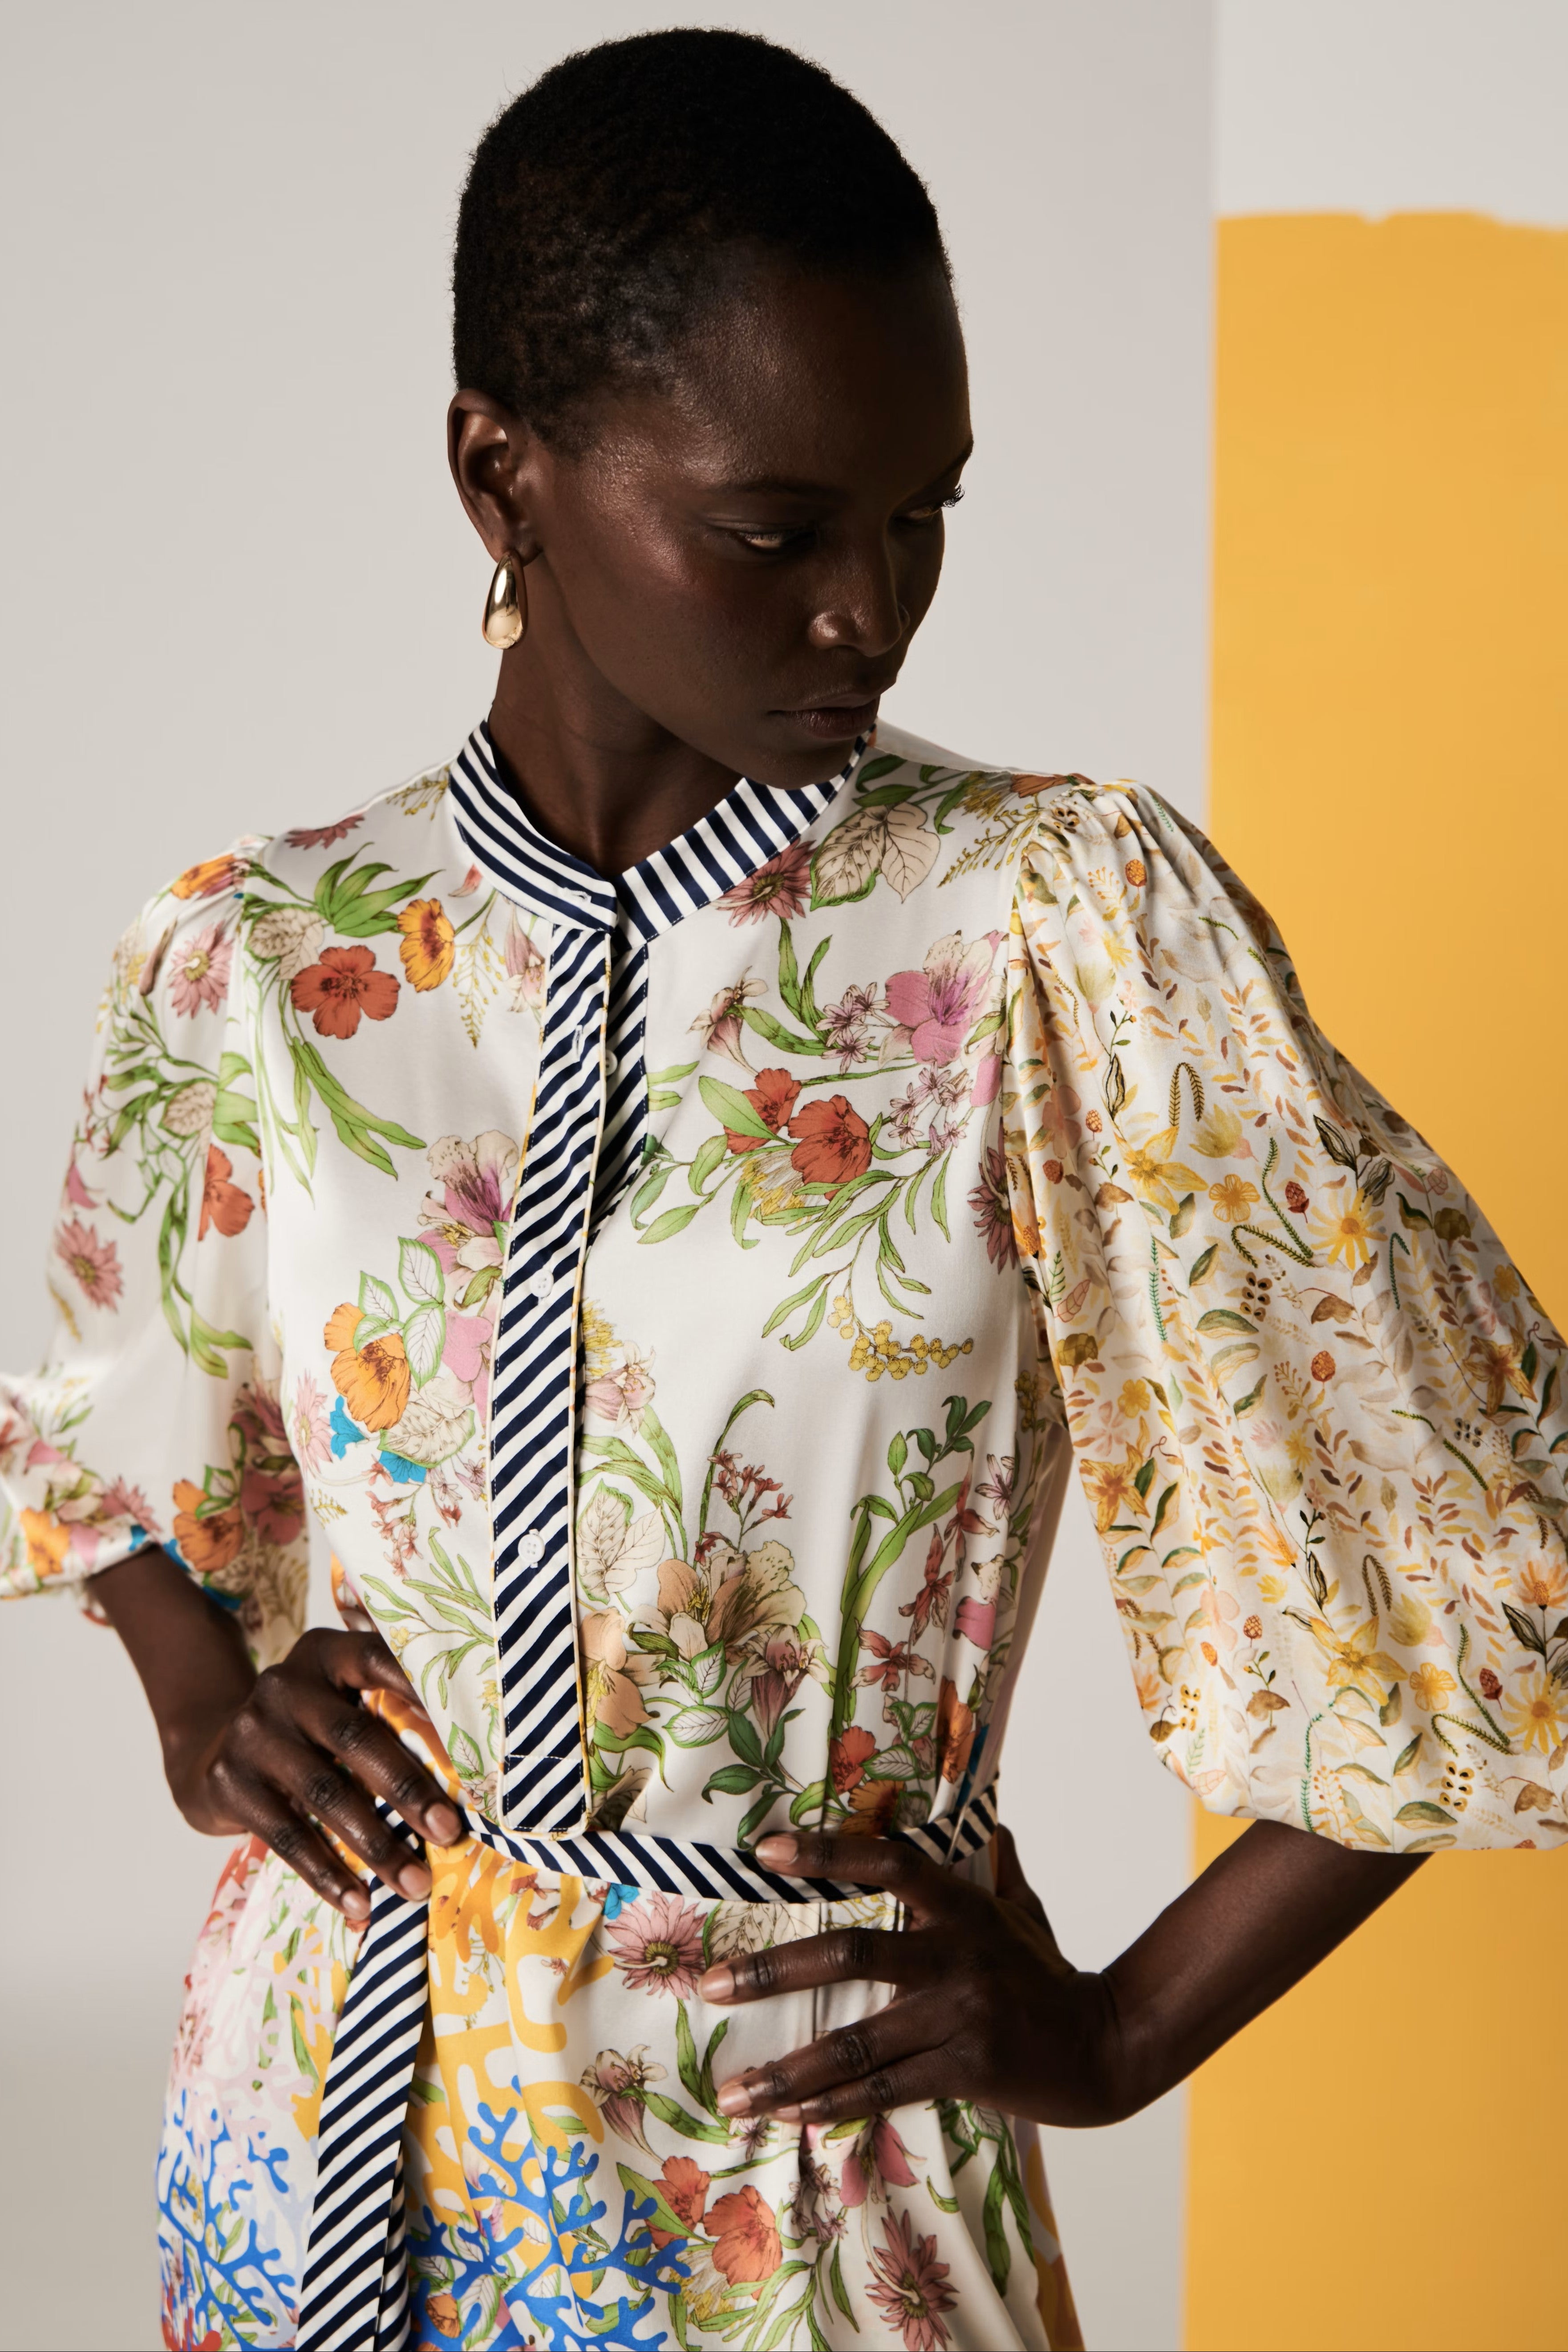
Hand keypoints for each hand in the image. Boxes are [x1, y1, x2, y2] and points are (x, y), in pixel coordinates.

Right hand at [170, 1625, 463, 1921]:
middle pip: (355, 1737)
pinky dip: (327, 1874)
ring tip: (415, 1883)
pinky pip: (287, 1836)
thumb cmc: (306, 1730)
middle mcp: (284, 1686)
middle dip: (407, 1789)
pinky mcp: (231, 1784)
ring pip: (325, 1793)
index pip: (376, 1660)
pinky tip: (359, 1904)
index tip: (462, 1736)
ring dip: (376, 1844)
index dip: (420, 1691)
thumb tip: (469, 1766)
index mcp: (324, 1655)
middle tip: (449, 1832)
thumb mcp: (337, 1701)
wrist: (213, 1753)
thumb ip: (388, 1709)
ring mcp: (252, 1734)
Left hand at [697, 1826, 1130, 2129]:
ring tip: (733, 2091)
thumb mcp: (1023, 1908)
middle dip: (773, 1971)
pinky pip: (885, 2090)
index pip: (887, 1862)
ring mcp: (959, 2015)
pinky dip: (833, 2104)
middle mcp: (955, 1955)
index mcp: (961, 1906)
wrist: (1106, 2046)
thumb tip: (989, 1818)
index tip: (764, 1852)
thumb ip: (997, 1865)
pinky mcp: (966, 2071)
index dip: (827, 1852)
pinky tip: (791, 2113)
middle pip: (850, 1952)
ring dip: (787, 2069)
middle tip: (711, 1983)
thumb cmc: (1052, 1973)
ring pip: (856, 2042)